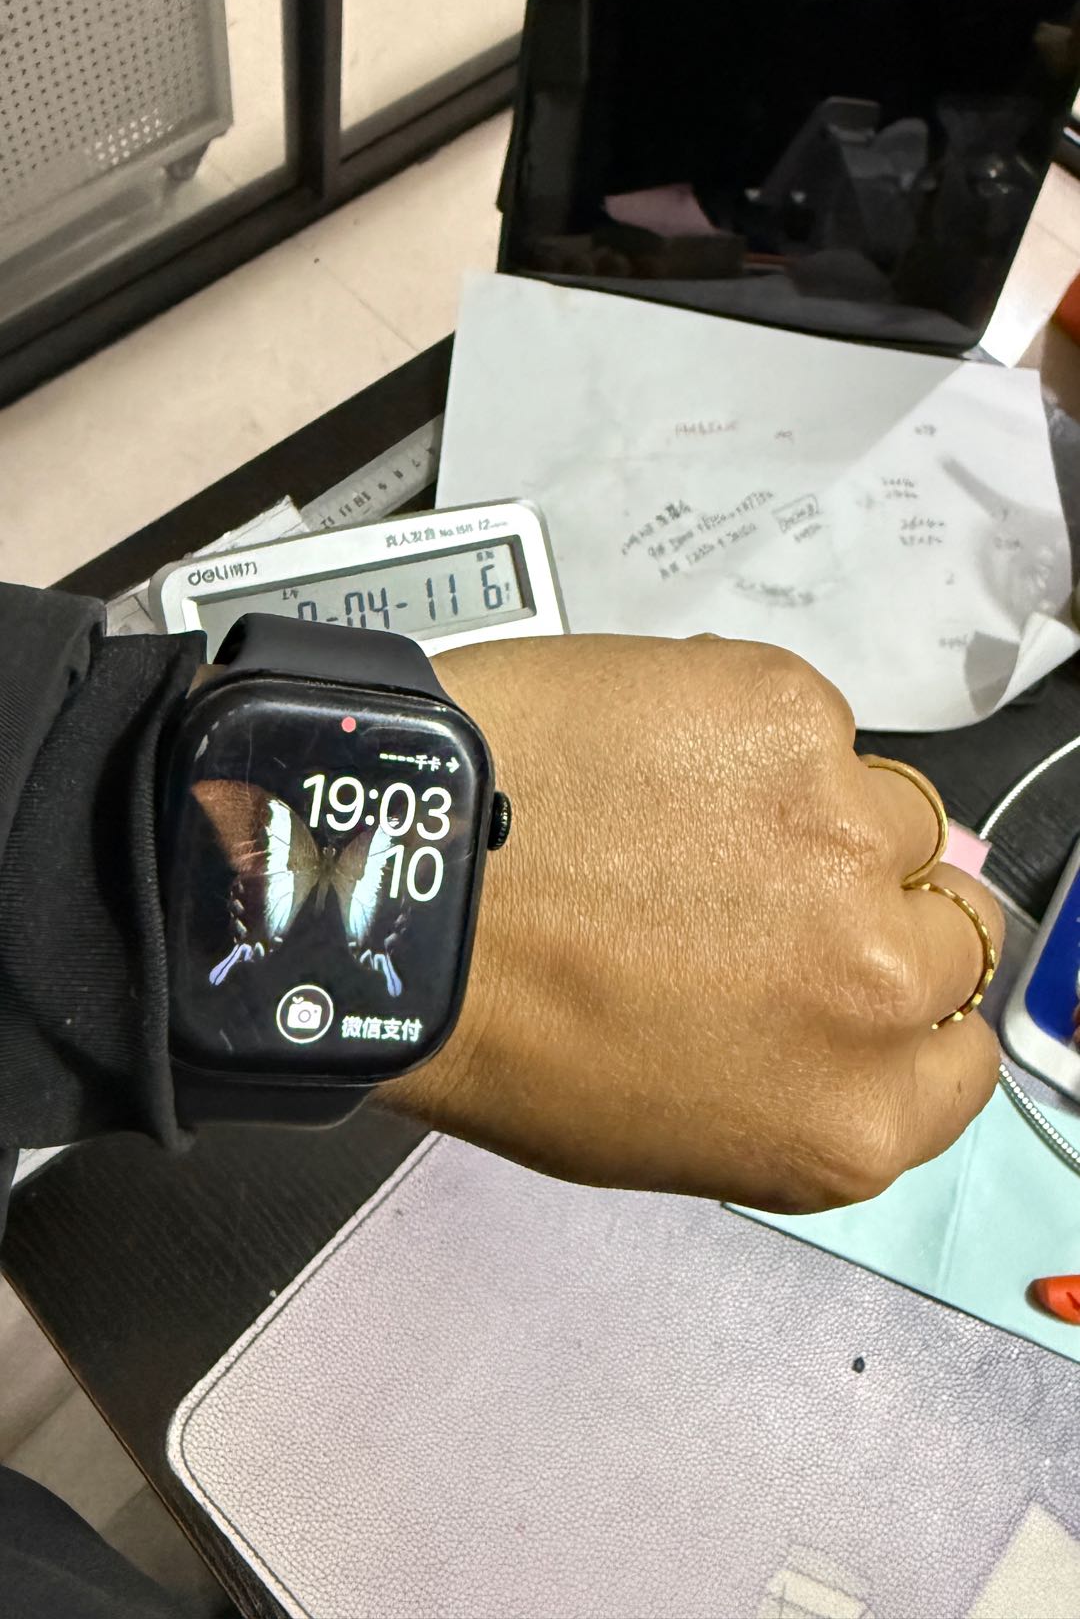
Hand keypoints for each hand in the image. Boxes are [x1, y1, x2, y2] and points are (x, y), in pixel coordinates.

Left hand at [374, 635, 1001, 1212]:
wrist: (391, 886)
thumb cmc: (495, 1018)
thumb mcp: (664, 1125)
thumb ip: (798, 1076)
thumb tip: (863, 998)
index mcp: (849, 1119)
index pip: (962, 1058)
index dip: (902, 1014)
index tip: (846, 982)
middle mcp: (873, 983)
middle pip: (946, 928)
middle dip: (866, 911)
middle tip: (756, 893)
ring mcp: (843, 838)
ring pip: (892, 814)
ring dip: (816, 817)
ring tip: (688, 818)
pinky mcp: (791, 715)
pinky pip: (817, 724)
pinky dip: (750, 736)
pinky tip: (654, 759)